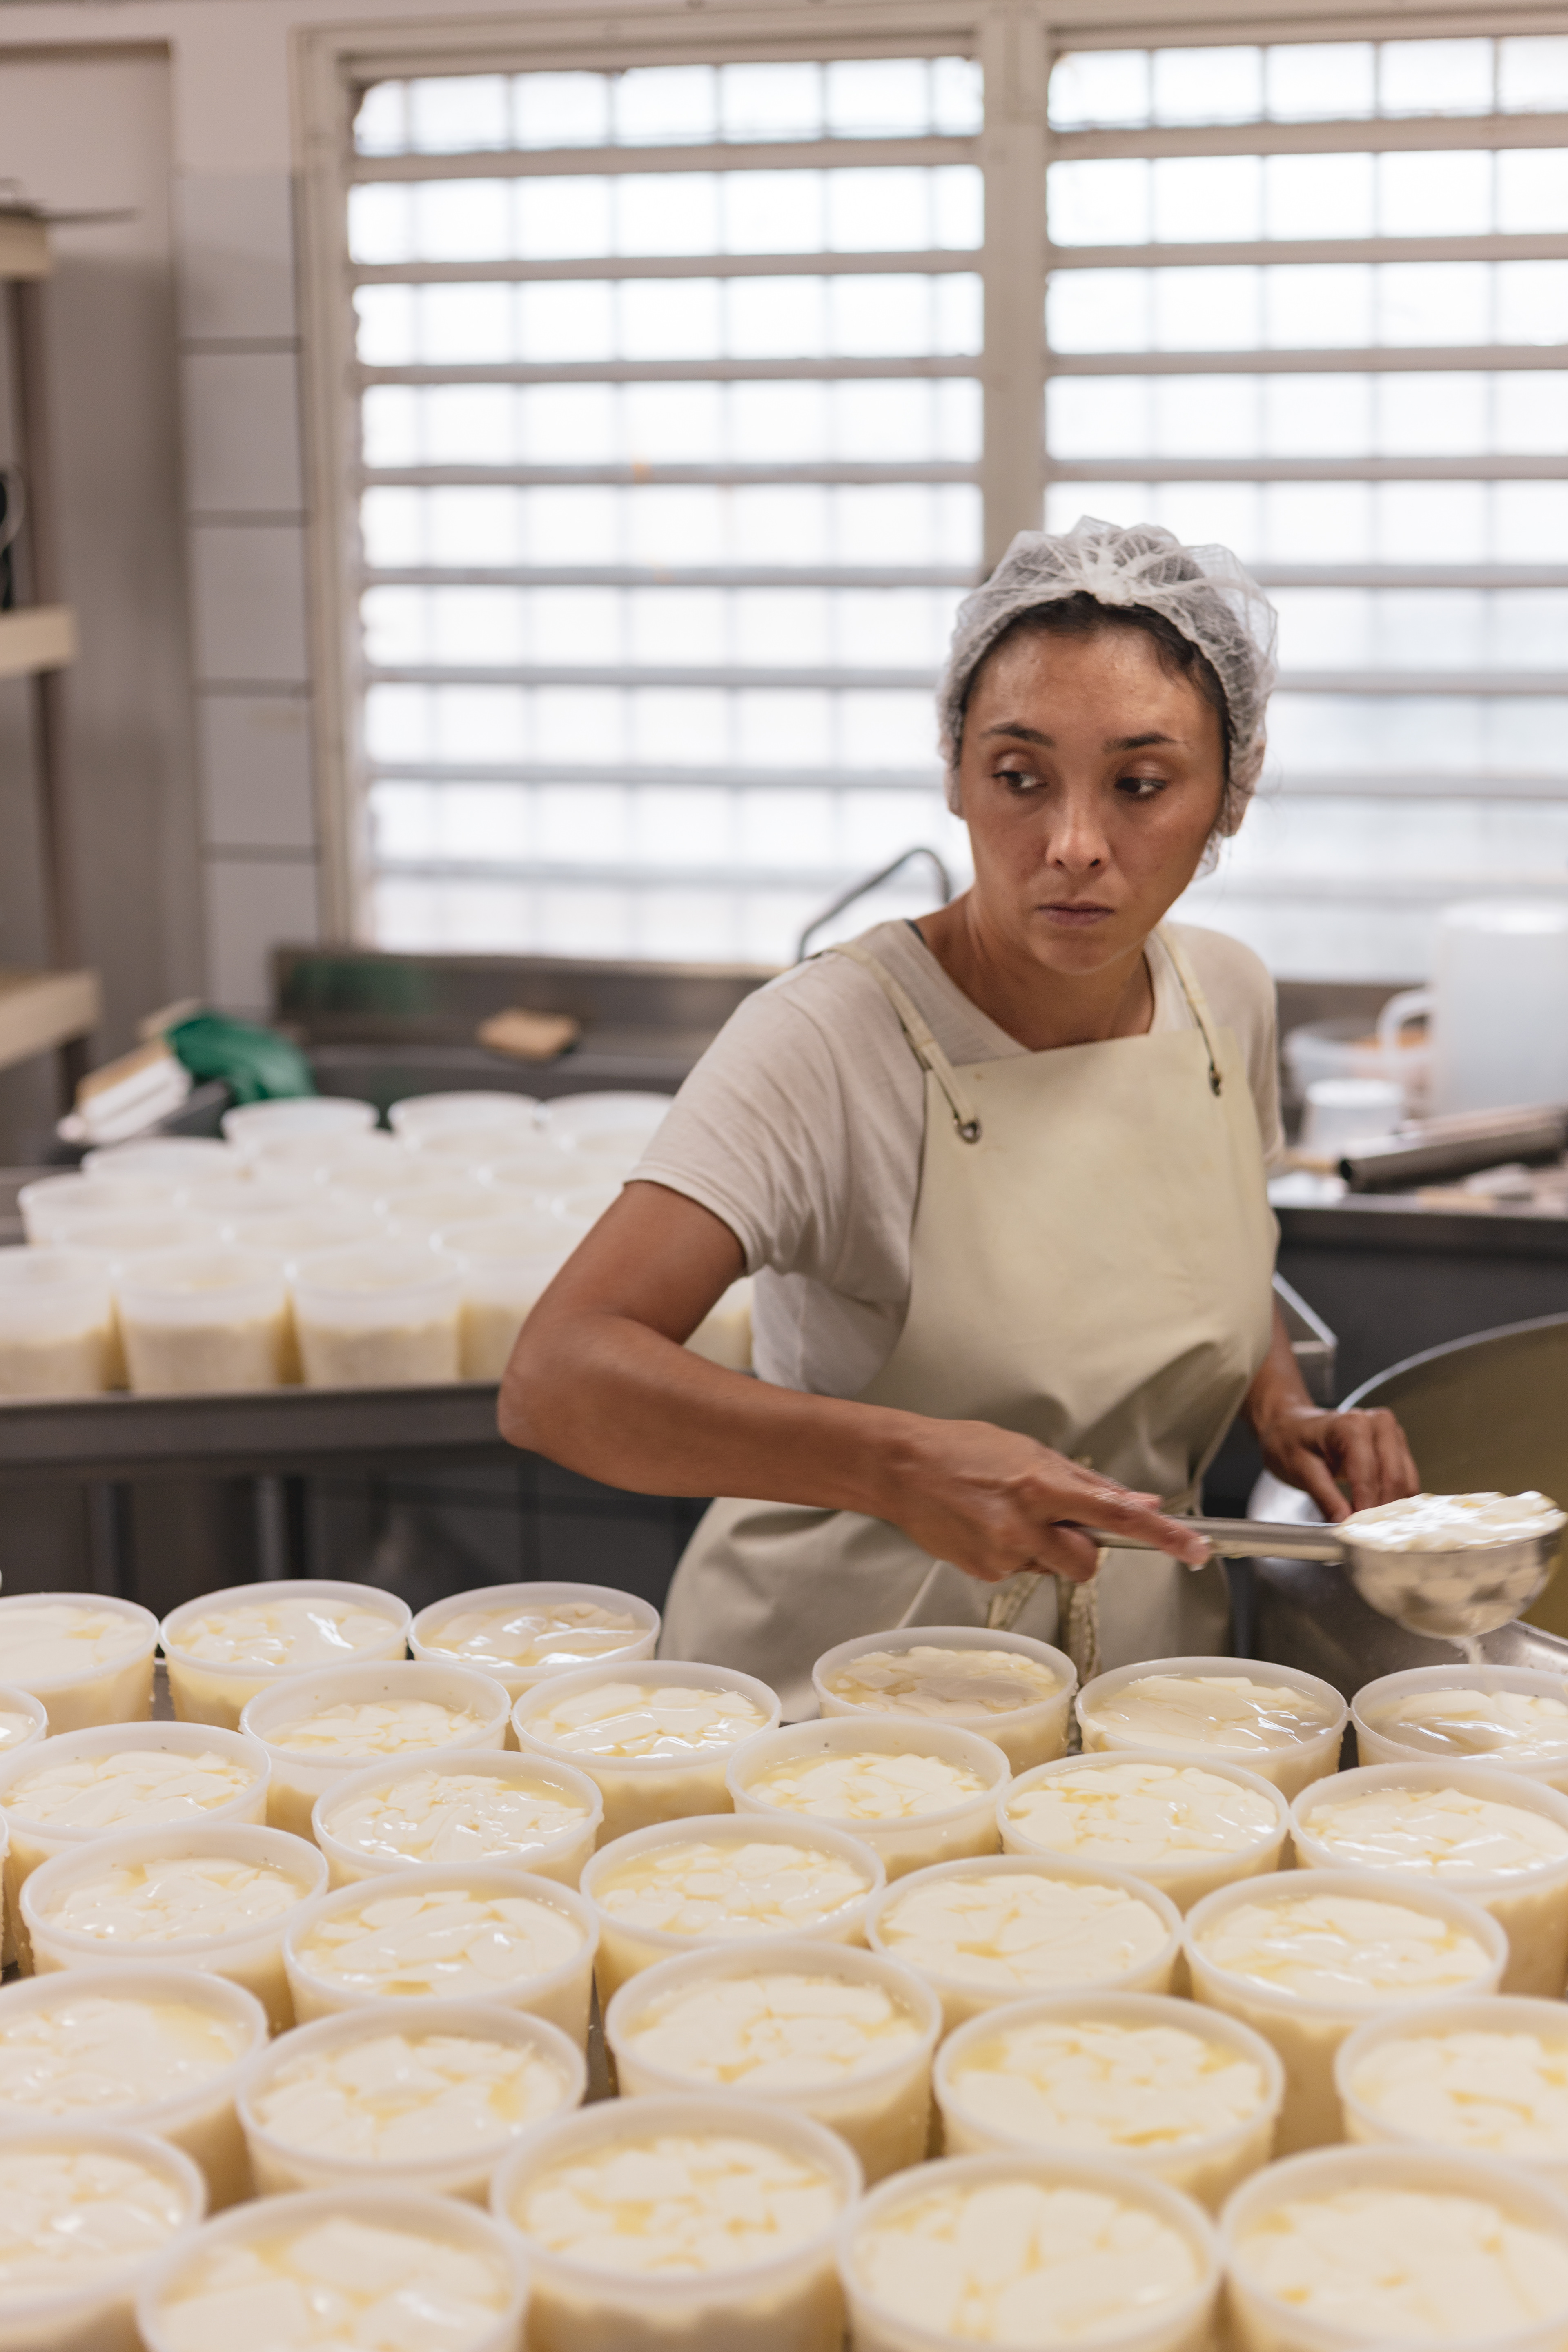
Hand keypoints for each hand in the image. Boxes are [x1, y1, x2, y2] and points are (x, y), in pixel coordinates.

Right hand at [879, 1417, 1210, 1585]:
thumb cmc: (964, 1451)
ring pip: (1052, 1568)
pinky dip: (1013, 1555)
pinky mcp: (983, 1572)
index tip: (1195, 1550)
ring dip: (1043, 1549)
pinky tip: (987, 1528)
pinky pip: (1019, 1572)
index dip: (1162, 1536)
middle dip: (1082, 1548)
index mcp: (1042, 1486)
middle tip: (1056, 1521)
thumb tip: (1142, 1504)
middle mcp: (1025, 1525)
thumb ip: (1091, 1484)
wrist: (902, 1468)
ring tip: (1007, 1516)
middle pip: (1087, 1562)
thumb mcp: (1033, 1452)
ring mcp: (1002, 1554)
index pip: (1117, 1516)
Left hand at [1254, 1400, 1419, 1523]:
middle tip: (1367, 1535)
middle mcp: (1378, 1424)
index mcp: (1352, 1426)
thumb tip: (1345, 1524)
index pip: (1369, 1475)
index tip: (1360, 1532)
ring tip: (1372, 1528)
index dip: (1366, 1507)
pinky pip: (1405, 1478)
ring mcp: (1390, 1434)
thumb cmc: (1291, 1441)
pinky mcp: (1395, 1446)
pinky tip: (1380, 1514)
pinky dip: (1396, 1499)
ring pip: (1405, 1480)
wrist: (1291, 1426)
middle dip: (1382, 1510)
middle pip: (1394, 1478)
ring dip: (1392, 1507)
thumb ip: (1325, 1498)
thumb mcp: (1300, 1470)